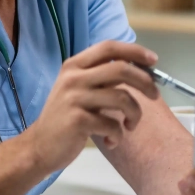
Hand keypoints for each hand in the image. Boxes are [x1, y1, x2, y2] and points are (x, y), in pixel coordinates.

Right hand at [26, 41, 160, 170]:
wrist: (39, 146)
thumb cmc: (66, 117)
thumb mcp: (78, 89)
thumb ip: (102, 77)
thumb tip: (141, 71)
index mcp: (74, 66)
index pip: (109, 48)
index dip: (135, 52)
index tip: (153, 61)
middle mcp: (73, 78)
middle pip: (121, 70)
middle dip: (145, 82)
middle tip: (154, 95)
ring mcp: (74, 98)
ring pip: (123, 98)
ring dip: (135, 114)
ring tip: (130, 125)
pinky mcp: (78, 121)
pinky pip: (113, 124)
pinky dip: (119, 135)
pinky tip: (111, 140)